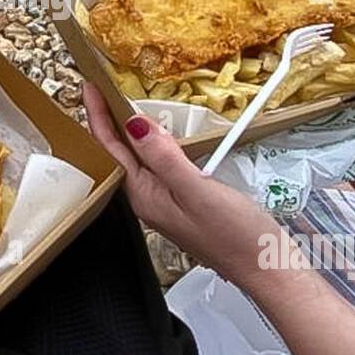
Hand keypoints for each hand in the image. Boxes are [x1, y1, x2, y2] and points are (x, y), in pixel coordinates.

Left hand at [83, 83, 291, 285]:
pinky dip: (153, 145)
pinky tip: (159, 137)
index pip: (112, 149)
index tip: (88, 87)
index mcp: (145, 196)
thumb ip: (164, 157)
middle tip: (98, 90)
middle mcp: (150, 200)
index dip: (98, 117)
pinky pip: (158, 167)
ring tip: (118, 106)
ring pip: (139, 160)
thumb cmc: (235, 235)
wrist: (265, 267)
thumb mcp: (197, 189)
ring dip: (128, 132)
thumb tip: (134, 125)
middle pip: (119, 154)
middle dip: (106, 122)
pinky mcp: (184, 202)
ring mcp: (166, 202)